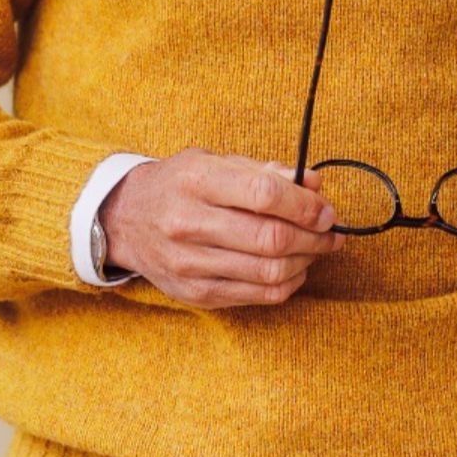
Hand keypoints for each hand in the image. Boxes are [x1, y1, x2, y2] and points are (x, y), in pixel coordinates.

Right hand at [98, 150, 343, 308]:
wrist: (125, 220)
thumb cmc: (179, 185)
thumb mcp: (214, 161)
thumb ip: (265, 171)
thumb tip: (313, 184)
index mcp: (197, 181)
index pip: (264, 195)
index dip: (306, 206)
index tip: (326, 210)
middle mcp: (189, 223)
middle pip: (270, 239)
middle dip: (314, 237)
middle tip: (331, 232)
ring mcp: (190, 264)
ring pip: (269, 272)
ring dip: (306, 262)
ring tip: (317, 249)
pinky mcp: (196, 293)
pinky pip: (257, 295)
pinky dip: (287, 284)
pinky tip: (295, 269)